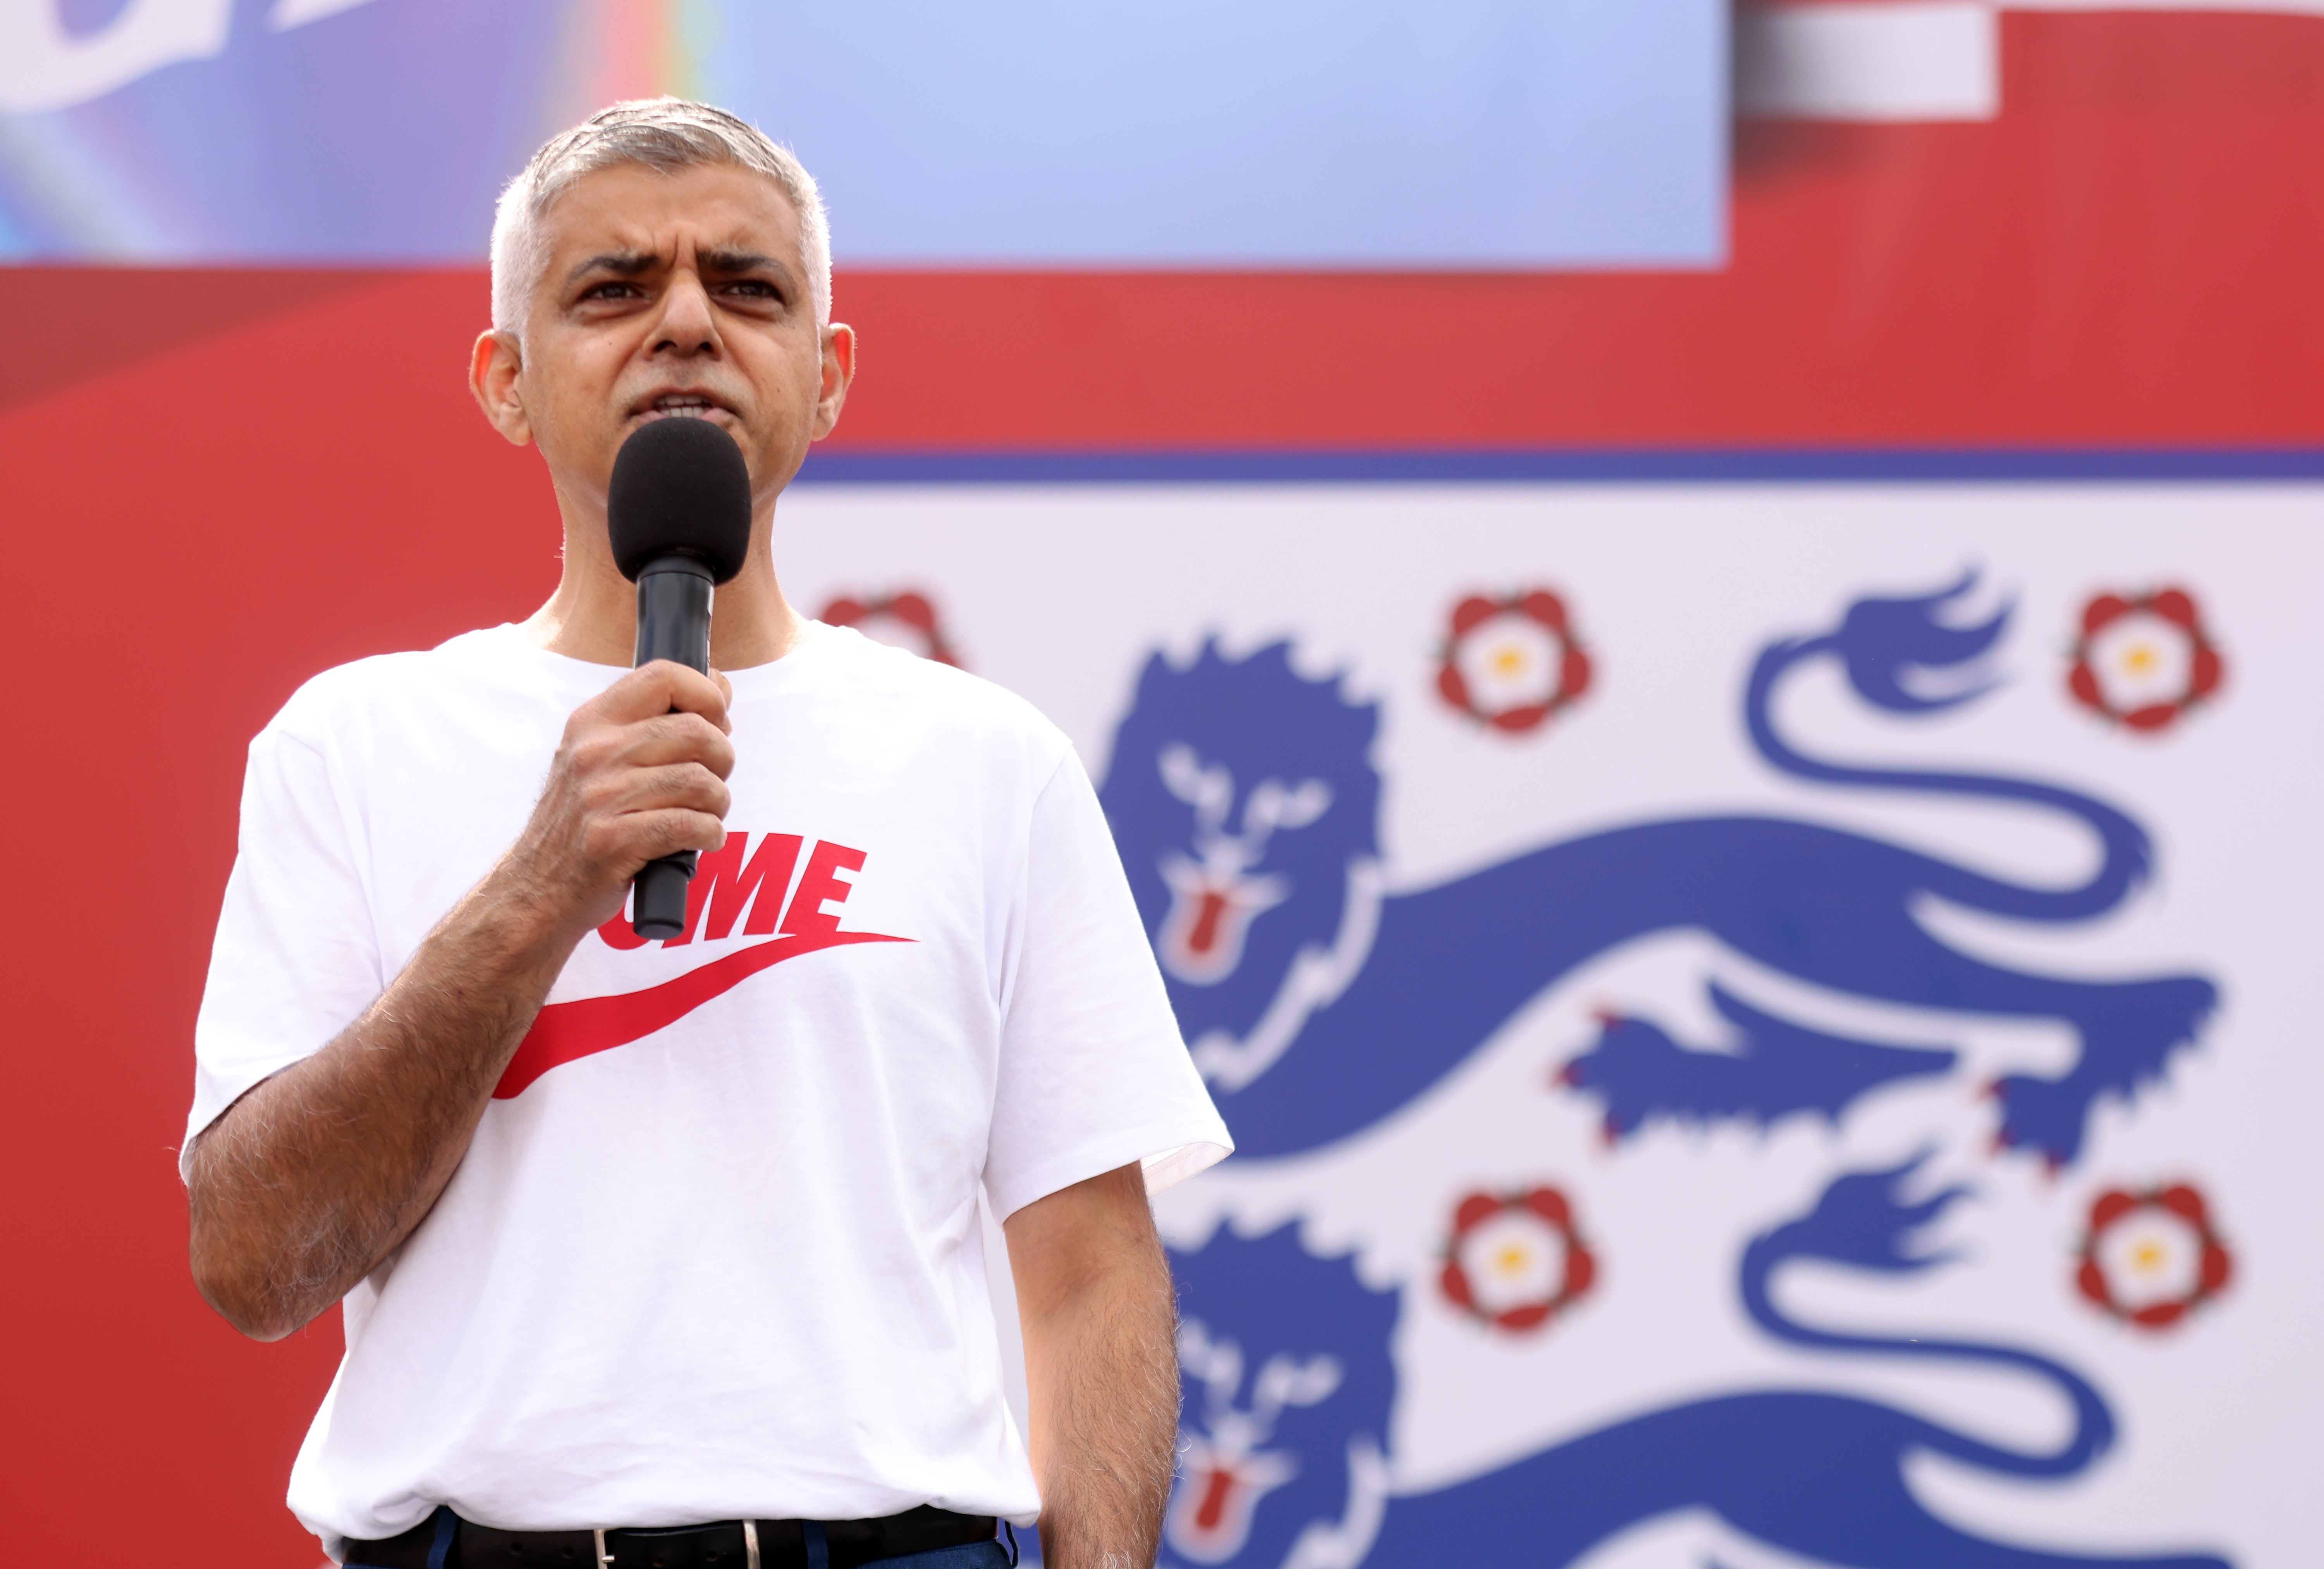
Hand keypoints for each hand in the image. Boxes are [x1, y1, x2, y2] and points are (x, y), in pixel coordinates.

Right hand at [501, 660, 735, 937]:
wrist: (537, 886)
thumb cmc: (585, 820)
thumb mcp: (601, 758)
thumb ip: (653, 723)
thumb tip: (720, 687)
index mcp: (592, 722)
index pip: (663, 676)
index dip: (708, 695)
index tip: (718, 721)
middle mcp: (593, 752)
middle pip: (696, 731)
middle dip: (722, 758)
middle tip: (713, 780)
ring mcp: (599, 796)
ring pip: (700, 781)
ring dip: (718, 803)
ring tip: (705, 814)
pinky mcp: (612, 840)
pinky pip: (690, 825)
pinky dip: (710, 834)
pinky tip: (701, 840)